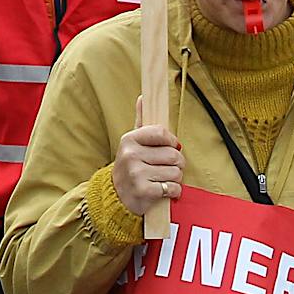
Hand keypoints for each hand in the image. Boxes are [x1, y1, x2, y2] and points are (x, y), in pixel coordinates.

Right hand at [111, 98, 183, 217]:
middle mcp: (131, 155)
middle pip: (173, 154)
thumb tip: (143, 97)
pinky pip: (173, 188)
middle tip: (169, 166)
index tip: (170, 146)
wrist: (116, 196)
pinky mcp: (144, 191)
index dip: (172, 141)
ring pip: (176, 172)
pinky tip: (164, 190)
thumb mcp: (131, 143)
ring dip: (175, 178)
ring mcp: (137, 173)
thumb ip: (140, 120)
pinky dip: (173, 192)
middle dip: (177, 163)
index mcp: (129, 139)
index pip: (162, 133)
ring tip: (164, 178)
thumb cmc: (130, 166)